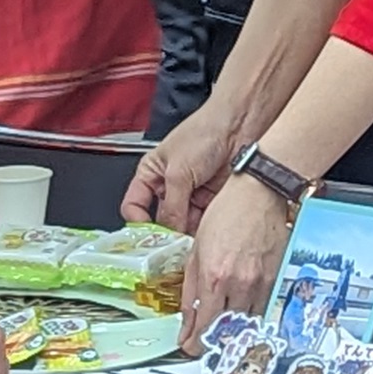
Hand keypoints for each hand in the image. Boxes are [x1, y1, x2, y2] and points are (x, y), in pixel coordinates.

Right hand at [128, 98, 241, 231]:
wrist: (238, 127)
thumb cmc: (204, 132)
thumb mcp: (179, 172)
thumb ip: (172, 206)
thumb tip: (169, 231)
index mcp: (151, 173)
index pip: (133, 206)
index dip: (137, 222)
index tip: (147, 236)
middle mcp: (168, 186)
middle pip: (160, 220)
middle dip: (166, 233)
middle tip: (171, 246)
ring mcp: (190, 195)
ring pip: (182, 225)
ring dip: (186, 234)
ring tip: (189, 242)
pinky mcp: (209, 200)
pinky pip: (202, 222)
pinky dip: (203, 230)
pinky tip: (204, 234)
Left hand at [180, 171, 297, 331]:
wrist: (260, 194)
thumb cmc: (229, 213)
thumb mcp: (197, 249)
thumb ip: (192, 287)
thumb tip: (187, 316)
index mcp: (215, 277)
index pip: (204, 325)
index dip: (195, 342)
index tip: (189, 346)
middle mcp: (240, 284)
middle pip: (227, 330)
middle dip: (213, 339)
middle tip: (204, 340)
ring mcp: (262, 283)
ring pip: (247, 322)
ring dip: (233, 329)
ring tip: (223, 327)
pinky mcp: (277, 279)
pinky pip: (263, 307)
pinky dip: (251, 314)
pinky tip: (243, 310)